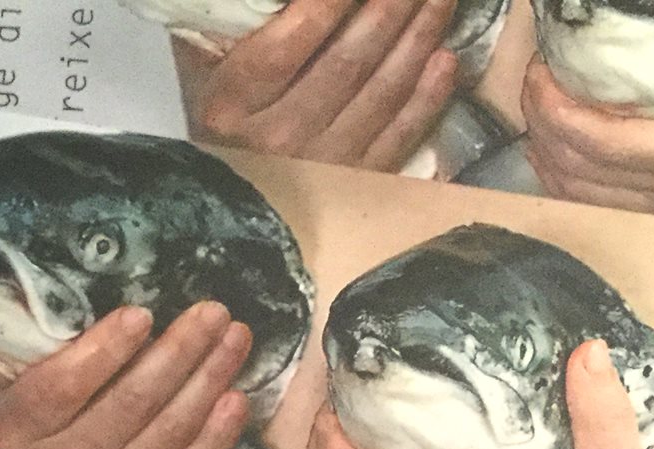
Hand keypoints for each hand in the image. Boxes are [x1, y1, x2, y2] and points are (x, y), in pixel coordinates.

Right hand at [0, 301, 252, 448]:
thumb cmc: (21, 436)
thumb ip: (21, 345)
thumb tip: (53, 277)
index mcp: (15, 432)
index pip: (64, 385)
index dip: (106, 349)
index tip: (142, 312)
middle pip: (131, 403)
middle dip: (180, 352)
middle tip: (214, 311)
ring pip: (168, 433)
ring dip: (209, 380)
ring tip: (235, 338)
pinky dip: (218, 434)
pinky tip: (237, 395)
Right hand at [181, 0, 460, 170]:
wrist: (229, 222)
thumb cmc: (217, 136)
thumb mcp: (206, 82)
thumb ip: (239, 40)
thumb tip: (278, 4)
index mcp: (234, 103)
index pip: (294, 38)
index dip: (334, 0)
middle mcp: (278, 136)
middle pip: (349, 58)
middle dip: (392, 6)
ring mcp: (321, 165)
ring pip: (380, 92)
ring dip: (418, 39)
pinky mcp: (353, 188)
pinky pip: (398, 137)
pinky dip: (426, 97)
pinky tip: (446, 60)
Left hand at [523, 0, 653, 249]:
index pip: (607, 141)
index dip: (558, 109)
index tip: (542, 70)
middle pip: (578, 170)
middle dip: (540, 122)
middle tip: (531, 76)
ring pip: (585, 198)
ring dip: (549, 158)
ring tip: (538, 112)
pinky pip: (605, 212)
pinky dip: (571, 185)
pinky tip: (565, 163)